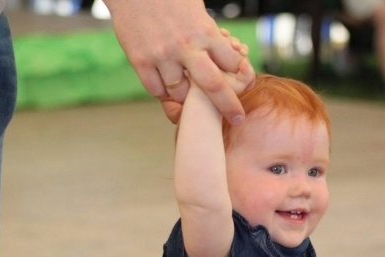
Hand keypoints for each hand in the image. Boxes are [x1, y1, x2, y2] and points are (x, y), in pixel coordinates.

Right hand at [105, 0, 254, 124]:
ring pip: (180, 93)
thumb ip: (209, 35)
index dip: (239, 76)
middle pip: (213, 86)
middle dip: (229, 106)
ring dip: (186, 96)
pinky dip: (163, 91)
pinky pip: (156, 90)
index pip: (231, 64)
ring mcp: (162, 56)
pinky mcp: (140, 61)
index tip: (244, 84)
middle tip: (237, 118)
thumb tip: (228, 55)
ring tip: (187, 90)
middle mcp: (185, 46)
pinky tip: (166, 84)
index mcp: (204, 31)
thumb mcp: (197, 10)